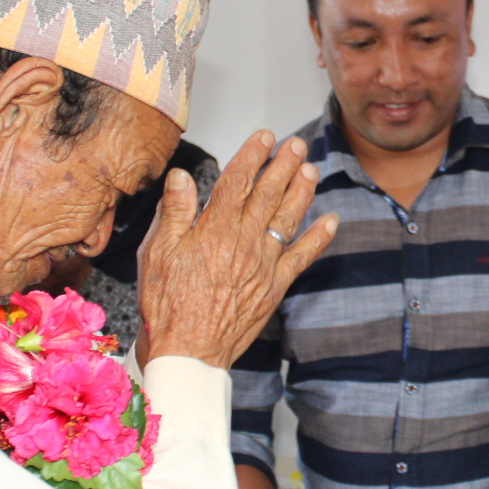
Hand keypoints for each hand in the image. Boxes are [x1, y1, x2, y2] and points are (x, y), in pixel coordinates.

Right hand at [138, 132, 337, 368]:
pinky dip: (318, 238)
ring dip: (302, 191)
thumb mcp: (157, 253)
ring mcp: (263, 263)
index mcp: (214, 228)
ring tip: (312, 169)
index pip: (237, 180)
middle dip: (283, 165)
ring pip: (288, 218)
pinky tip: (331, 221)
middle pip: (268, 193)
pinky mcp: (274, 286)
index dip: (253, 155)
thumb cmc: (167, 305)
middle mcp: (244, 241)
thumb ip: (174, 212)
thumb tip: (181, 176)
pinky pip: (302, 256)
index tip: (265, 137)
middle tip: (296, 144)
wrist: (189, 350)